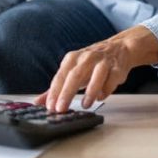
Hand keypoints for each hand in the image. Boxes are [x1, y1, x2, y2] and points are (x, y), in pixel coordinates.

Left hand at [34, 26, 157, 112]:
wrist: (119, 48)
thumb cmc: (91, 64)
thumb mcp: (72, 72)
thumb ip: (56, 88)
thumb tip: (38, 102)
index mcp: (72, 59)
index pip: (60, 76)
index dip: (54, 92)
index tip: (49, 106)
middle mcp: (87, 57)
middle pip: (75, 75)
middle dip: (67, 92)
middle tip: (61, 109)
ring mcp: (103, 61)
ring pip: (97, 75)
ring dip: (90, 91)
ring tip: (85, 105)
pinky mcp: (117, 68)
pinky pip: (112, 79)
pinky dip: (106, 89)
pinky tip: (101, 97)